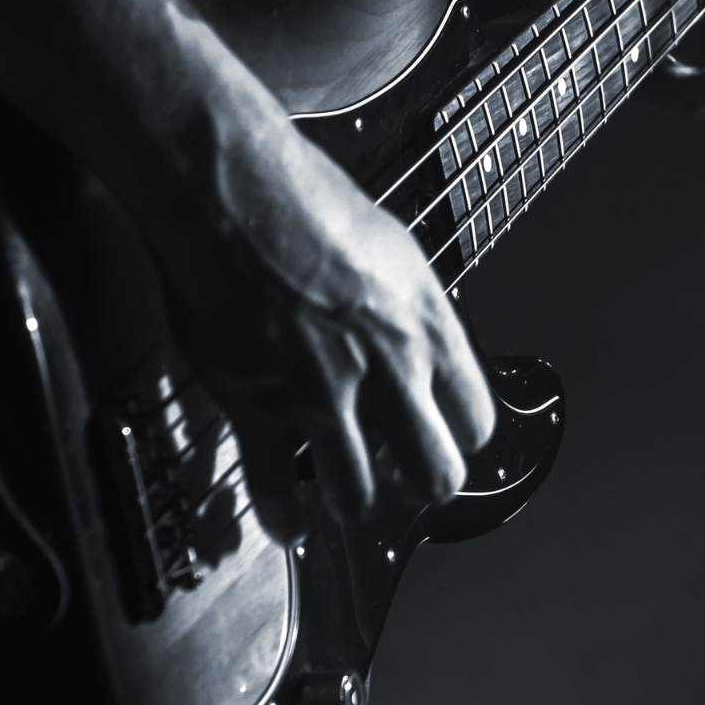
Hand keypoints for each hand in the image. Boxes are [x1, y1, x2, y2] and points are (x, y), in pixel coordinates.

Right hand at [147, 107, 496, 543]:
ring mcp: (323, 392)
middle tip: (398, 480)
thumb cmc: (296, 194)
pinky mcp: (260, 405)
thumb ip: (405, 307)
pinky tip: (285, 519)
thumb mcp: (386, 245)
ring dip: (351, 504)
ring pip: (360, 497)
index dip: (456, 436)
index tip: (439, 439)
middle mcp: (387, 365)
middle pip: (436, 473)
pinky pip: (277, 491)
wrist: (228, 184)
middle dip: (418, 485)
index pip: (475, 416)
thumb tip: (410, 337)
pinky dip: (283, 516)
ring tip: (340, 499)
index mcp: (425, 320)